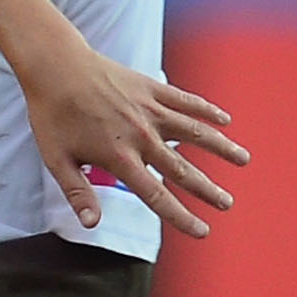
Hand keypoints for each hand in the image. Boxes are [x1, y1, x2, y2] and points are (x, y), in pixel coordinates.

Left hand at [17, 50, 247, 237]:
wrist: (56, 66)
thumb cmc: (52, 115)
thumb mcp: (57, 159)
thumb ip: (78, 193)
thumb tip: (92, 225)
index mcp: (120, 158)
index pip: (157, 195)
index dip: (182, 217)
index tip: (202, 230)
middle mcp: (141, 135)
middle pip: (183, 169)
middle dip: (208, 190)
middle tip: (228, 204)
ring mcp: (150, 110)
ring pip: (195, 132)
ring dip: (221, 147)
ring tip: (243, 160)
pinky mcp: (151, 88)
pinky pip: (186, 101)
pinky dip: (207, 111)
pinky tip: (225, 120)